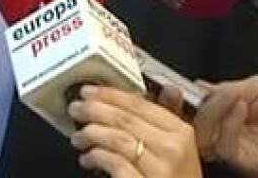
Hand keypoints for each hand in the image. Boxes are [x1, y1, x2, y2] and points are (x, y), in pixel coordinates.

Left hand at [68, 85, 201, 177]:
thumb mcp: (179, 150)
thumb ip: (167, 120)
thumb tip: (167, 89)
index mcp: (182, 133)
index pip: (140, 105)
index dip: (110, 95)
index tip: (90, 92)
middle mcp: (173, 149)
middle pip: (125, 119)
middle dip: (94, 111)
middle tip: (76, 109)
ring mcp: (160, 169)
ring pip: (118, 139)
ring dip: (92, 134)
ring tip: (79, 137)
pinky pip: (115, 164)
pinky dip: (97, 157)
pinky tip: (89, 158)